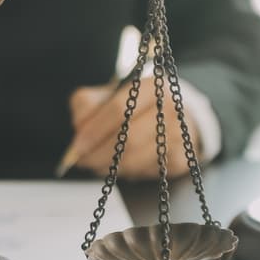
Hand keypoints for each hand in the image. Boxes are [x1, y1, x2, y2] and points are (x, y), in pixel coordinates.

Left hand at [67, 78, 199, 179]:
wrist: (177, 115)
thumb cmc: (136, 106)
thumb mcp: (108, 95)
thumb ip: (88, 105)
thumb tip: (79, 128)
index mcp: (151, 87)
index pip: (118, 110)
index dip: (94, 131)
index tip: (77, 146)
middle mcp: (170, 109)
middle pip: (128, 139)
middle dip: (99, 154)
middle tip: (82, 160)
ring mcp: (179, 135)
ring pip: (136, 159)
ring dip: (110, 166)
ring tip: (97, 163)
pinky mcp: (182, 158)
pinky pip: (145, 172)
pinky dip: (127, 172)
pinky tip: (120, 165)